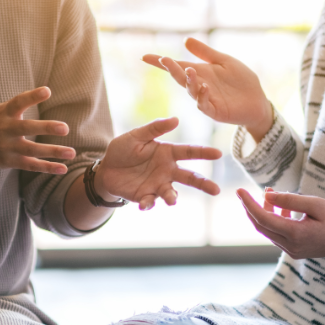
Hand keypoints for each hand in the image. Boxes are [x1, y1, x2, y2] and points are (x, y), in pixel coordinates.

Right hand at [0, 86, 75, 175]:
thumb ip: (15, 106)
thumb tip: (37, 94)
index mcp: (3, 113)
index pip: (18, 102)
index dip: (32, 96)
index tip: (47, 91)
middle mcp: (5, 130)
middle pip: (26, 128)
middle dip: (45, 127)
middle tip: (65, 128)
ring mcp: (7, 147)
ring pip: (32, 150)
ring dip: (53, 151)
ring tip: (72, 152)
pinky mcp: (9, 161)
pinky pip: (31, 165)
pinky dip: (47, 167)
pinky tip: (63, 168)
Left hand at [95, 117, 221, 210]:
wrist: (106, 169)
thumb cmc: (123, 149)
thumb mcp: (136, 136)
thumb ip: (155, 128)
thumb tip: (176, 119)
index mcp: (168, 153)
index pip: (189, 152)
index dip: (204, 152)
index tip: (218, 154)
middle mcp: (167, 170)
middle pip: (189, 177)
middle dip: (203, 183)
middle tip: (216, 190)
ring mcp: (158, 185)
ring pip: (171, 193)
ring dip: (172, 197)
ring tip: (172, 201)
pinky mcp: (146, 196)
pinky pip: (150, 201)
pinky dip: (148, 204)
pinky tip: (143, 205)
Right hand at [143, 38, 273, 142]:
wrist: (257, 101)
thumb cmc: (241, 81)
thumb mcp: (224, 61)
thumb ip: (205, 53)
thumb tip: (186, 40)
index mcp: (199, 73)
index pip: (177, 67)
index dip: (160, 63)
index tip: (145, 57)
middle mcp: (198, 86)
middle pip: (180, 78)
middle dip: (171, 69)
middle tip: (164, 60)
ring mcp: (205, 100)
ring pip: (191, 91)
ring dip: (188, 81)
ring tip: (189, 70)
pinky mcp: (215, 111)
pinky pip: (205, 105)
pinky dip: (203, 96)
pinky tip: (205, 87)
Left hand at [237, 187, 324, 259]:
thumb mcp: (316, 204)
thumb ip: (290, 200)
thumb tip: (266, 195)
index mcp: (296, 234)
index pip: (263, 218)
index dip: (248, 204)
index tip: (239, 191)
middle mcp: (290, 246)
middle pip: (260, 225)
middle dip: (251, 208)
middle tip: (244, 192)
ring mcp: (292, 251)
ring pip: (268, 230)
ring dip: (264, 211)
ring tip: (269, 193)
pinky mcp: (294, 250)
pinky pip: (276, 234)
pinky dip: (273, 219)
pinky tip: (279, 207)